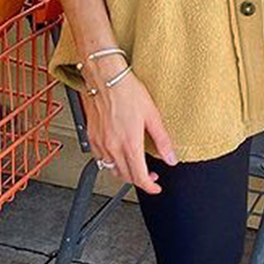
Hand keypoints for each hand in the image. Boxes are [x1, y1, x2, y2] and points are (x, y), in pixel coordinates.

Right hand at [80, 57, 176, 193]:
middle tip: (150, 174)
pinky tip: (118, 155)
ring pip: (112, 170)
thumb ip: (162, 140)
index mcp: (129, 143)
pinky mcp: (92, 136)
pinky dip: (110, 163)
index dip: (150, 186)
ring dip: (125, 173)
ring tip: (135, 165)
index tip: (156, 186)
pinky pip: (100, 159)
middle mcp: (113, 147)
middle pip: (126, 177)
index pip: (140, 177)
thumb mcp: (152, 115)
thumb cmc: (127, 91)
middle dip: (140, 180)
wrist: (105, 77)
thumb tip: (171, 158)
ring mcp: (100, 143)